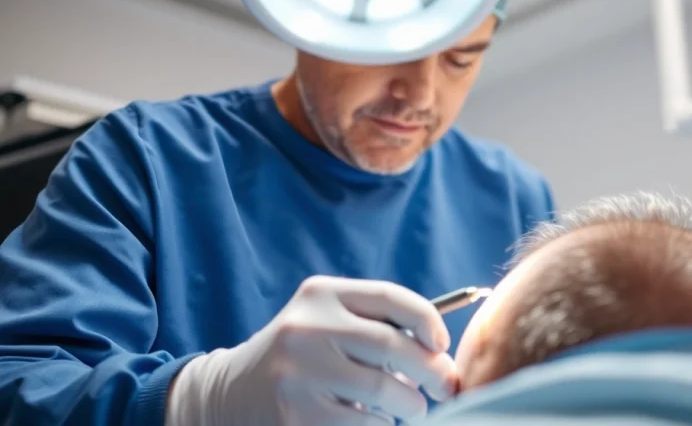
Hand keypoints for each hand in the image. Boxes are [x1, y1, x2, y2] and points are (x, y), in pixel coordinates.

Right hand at [165, 276, 457, 425]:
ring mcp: (299, 375)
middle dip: (433, 370)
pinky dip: (380, 425)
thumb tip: (439, 349)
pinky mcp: (297, 417)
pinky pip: (365, 425)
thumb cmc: (301, 353)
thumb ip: (374, 321)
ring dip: (410, 404)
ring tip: (409, 405)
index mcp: (320, 295)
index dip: (428, 320)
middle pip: (394, 347)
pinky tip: (372, 419)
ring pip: (385, 393)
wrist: (230, 392)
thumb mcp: (325, 319)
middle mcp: (307, 329)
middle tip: (445, 385)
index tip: (442, 343)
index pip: (390, 297)